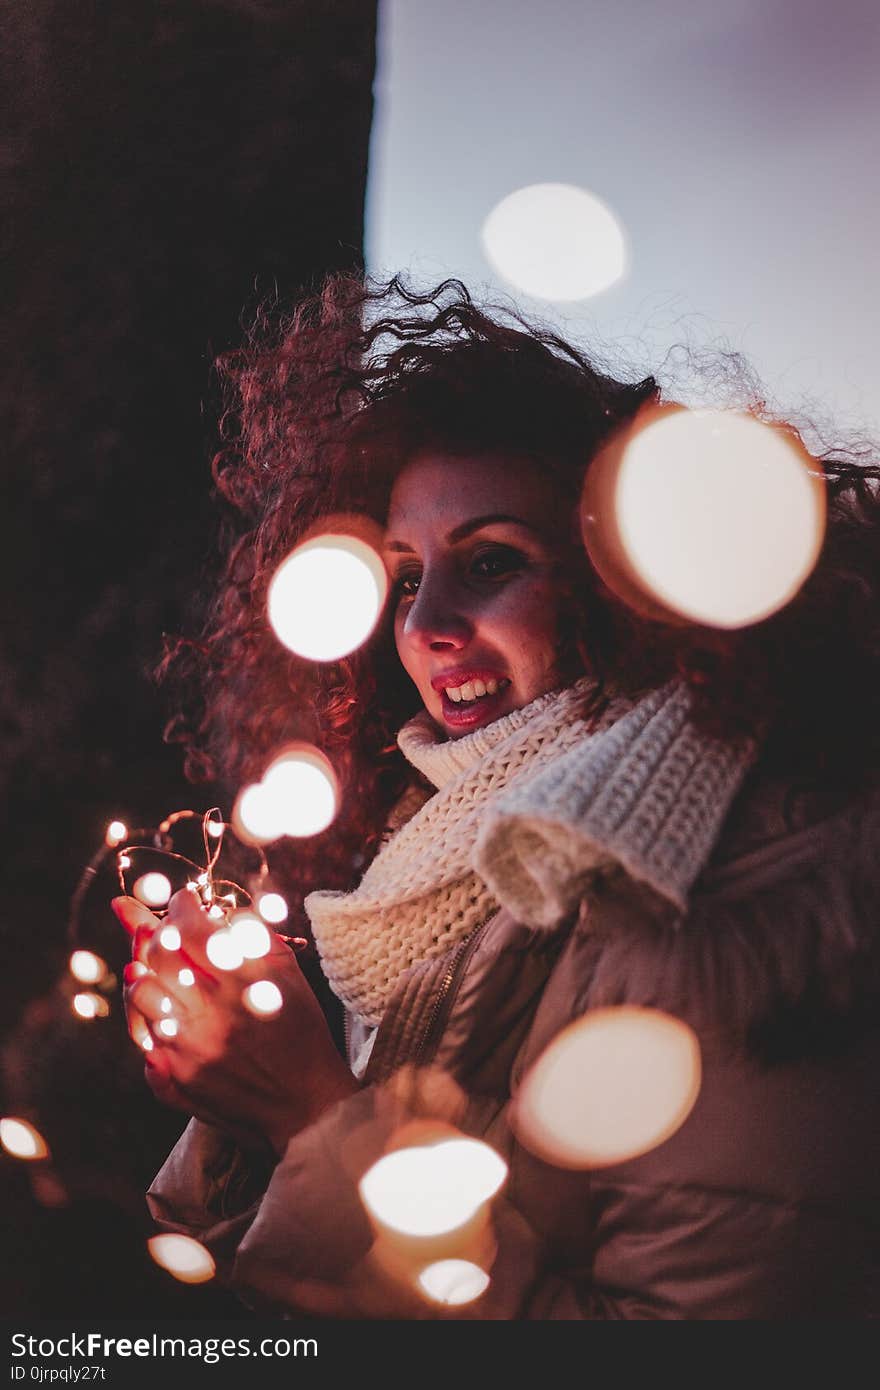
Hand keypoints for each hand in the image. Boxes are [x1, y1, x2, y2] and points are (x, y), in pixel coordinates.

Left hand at [112, 889, 358, 1154]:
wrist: (305, 1105)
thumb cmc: (302, 1034)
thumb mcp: (291, 975)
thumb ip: (254, 936)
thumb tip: (218, 912)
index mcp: (242, 981)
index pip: (191, 927)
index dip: (181, 906)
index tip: (184, 901)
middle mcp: (211, 1012)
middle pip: (158, 954)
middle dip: (156, 931)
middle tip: (167, 929)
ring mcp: (188, 1048)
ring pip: (140, 992)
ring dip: (143, 971)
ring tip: (155, 968)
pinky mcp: (177, 1078)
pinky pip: (142, 1035)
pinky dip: (145, 1015)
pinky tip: (159, 1007)